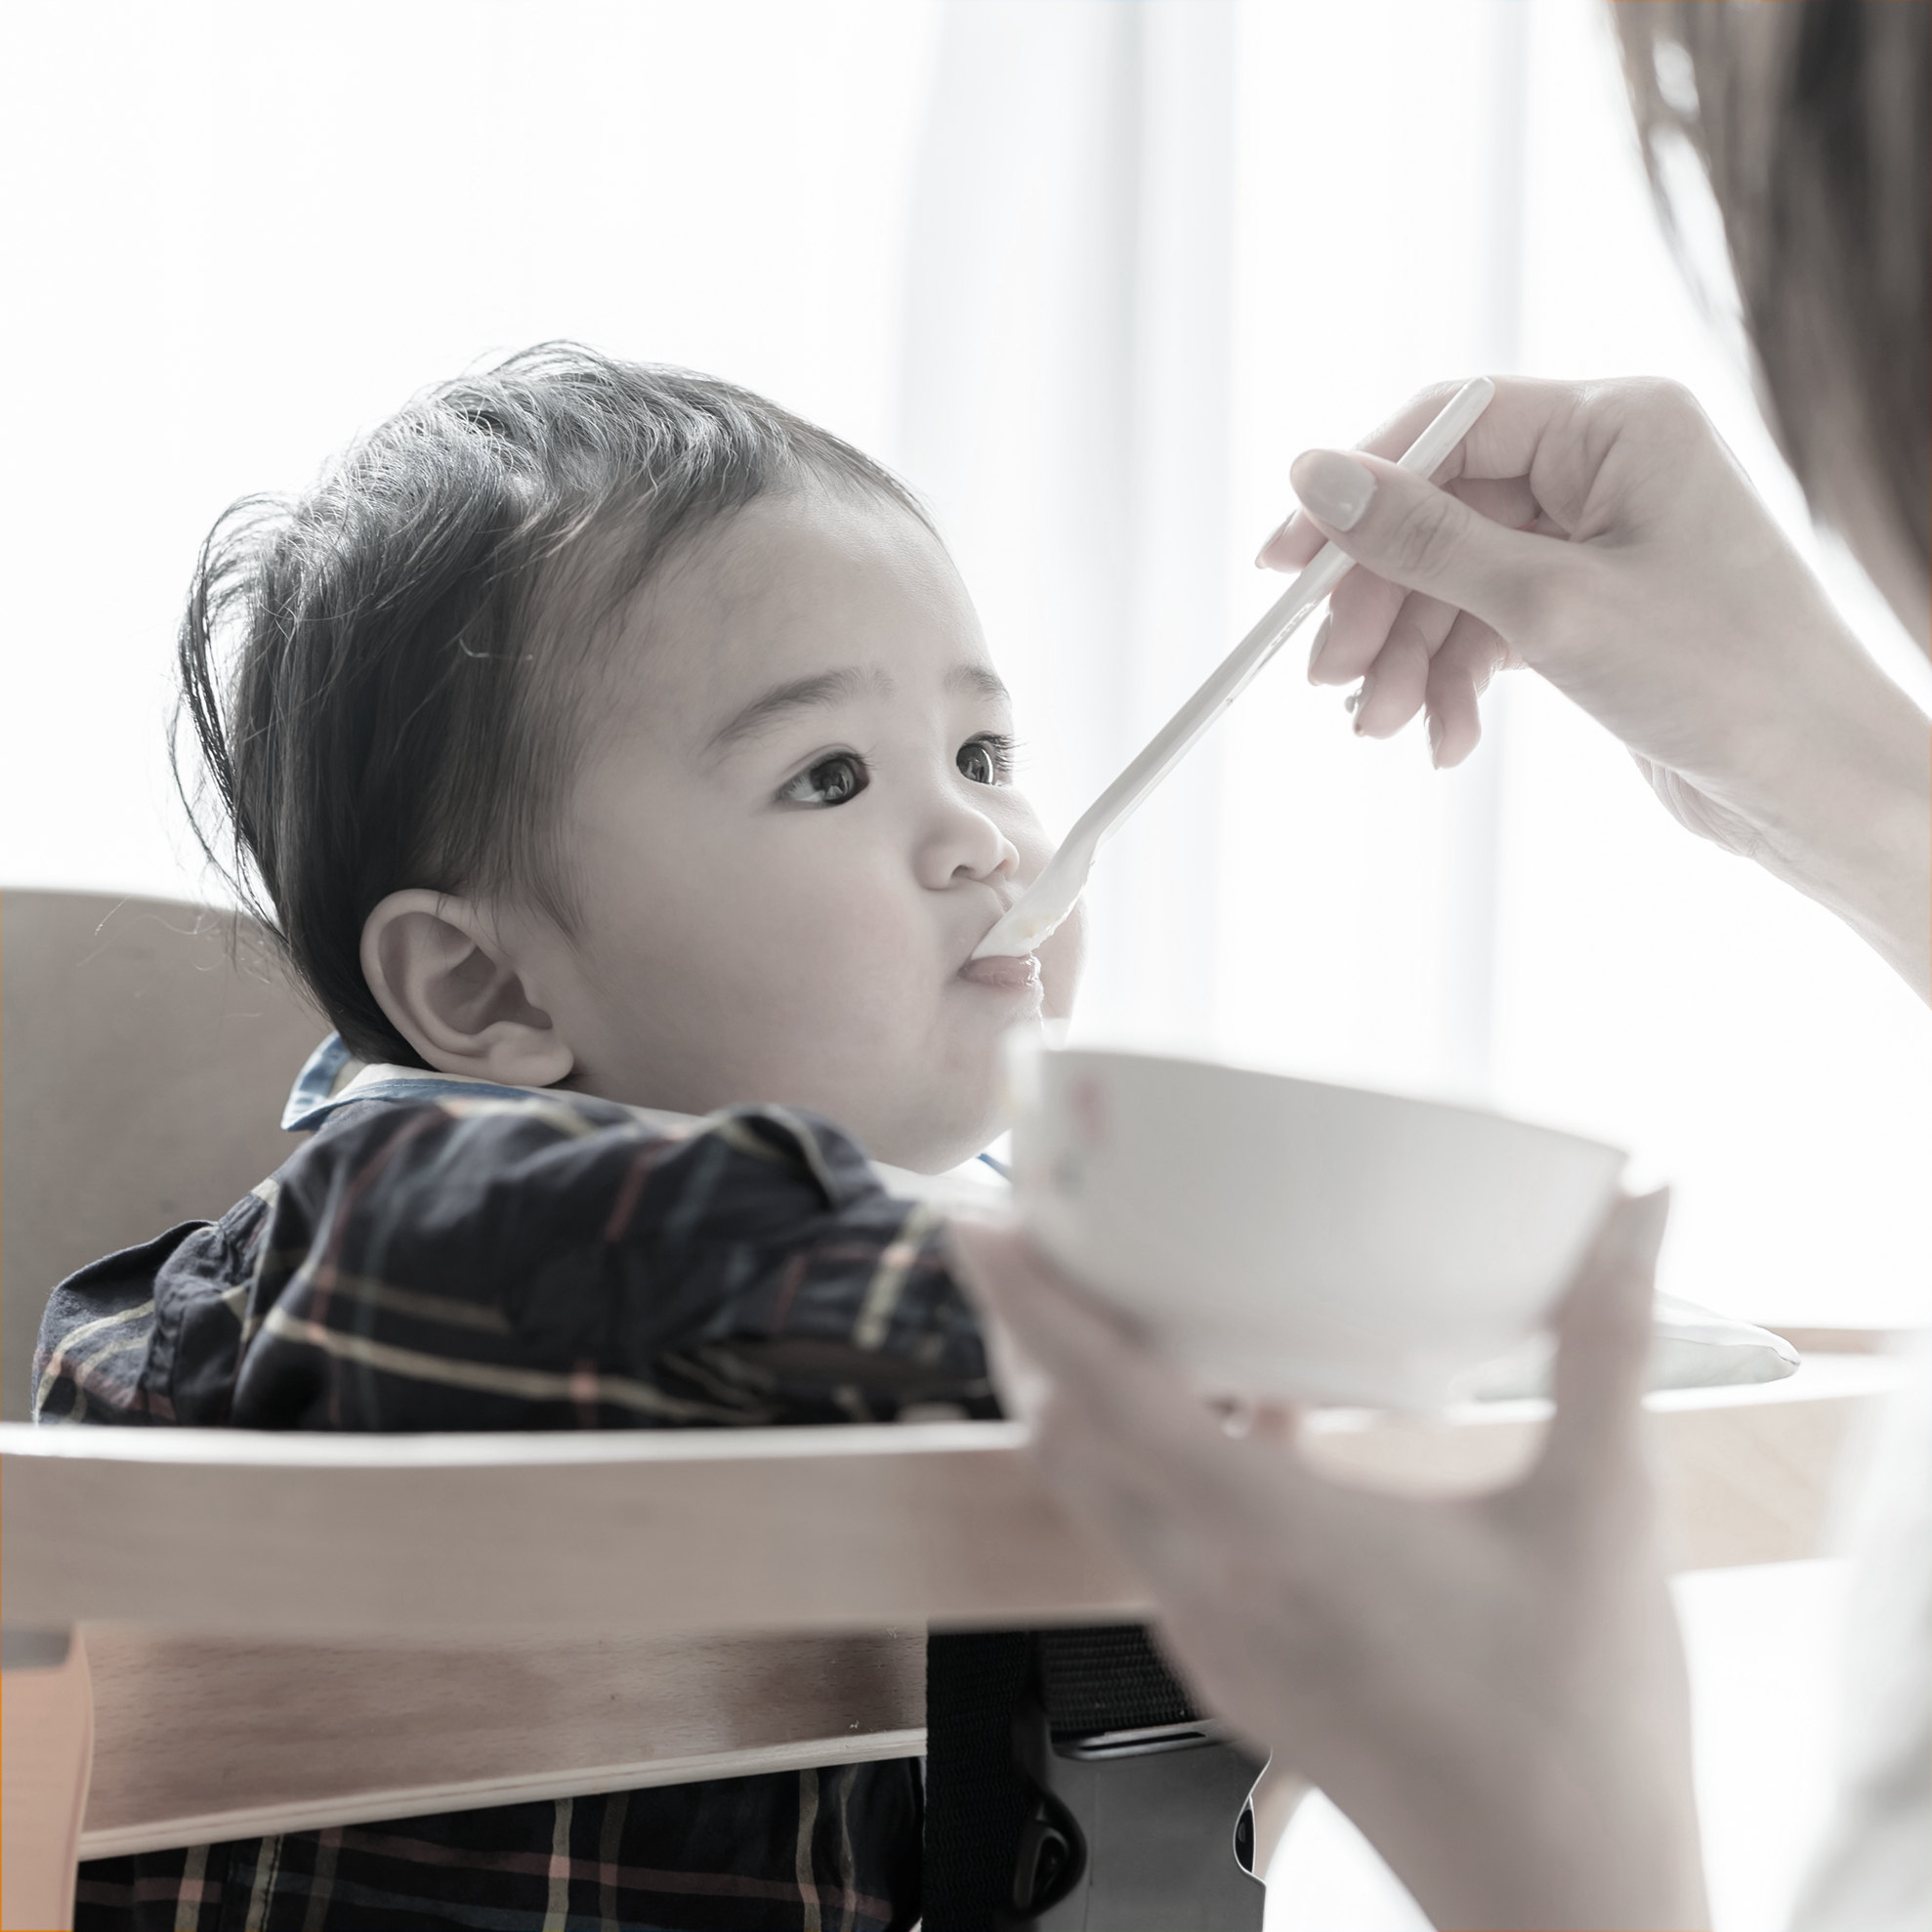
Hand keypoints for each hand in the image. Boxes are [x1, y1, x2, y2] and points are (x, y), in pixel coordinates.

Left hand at [949, 1196, 1710, 1931]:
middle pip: (1072, 1445)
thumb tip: (1639, 1219)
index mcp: (1277, 1540)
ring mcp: (1218, 1645)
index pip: (1110, 1401)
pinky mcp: (1241, 1678)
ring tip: (1142, 1319)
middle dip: (1039, 1341)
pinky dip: (1158, 1471)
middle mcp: (1218, 1592)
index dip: (1036, 1309)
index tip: (981, 1230)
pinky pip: (1157, 1550)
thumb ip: (1610, 1348)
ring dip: (1096, 1408)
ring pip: (1106, 1502)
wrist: (1567, 1909)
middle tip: (1051, 1247)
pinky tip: (1253, 1429)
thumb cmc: (1579, 1732)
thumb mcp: (1604, 1514)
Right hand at [1264, 377, 1929, 996]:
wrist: (1815, 787)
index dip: (1357, 491)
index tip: (1285, 562)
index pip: (1449, 425)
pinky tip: (1447, 739)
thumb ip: (1423, 540)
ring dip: (1410, 659)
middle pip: (1442, 513)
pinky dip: (1456, 683)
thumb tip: (1314, 476)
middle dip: (1382, 604)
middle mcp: (1608, 468)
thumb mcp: (1549, 605)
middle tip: (1329, 677)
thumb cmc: (1721, 678)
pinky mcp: (1590, 610)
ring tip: (1385, 728)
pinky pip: (1489, 628)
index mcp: (1617, 423)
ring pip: (1456, 583)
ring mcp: (1598, 541)